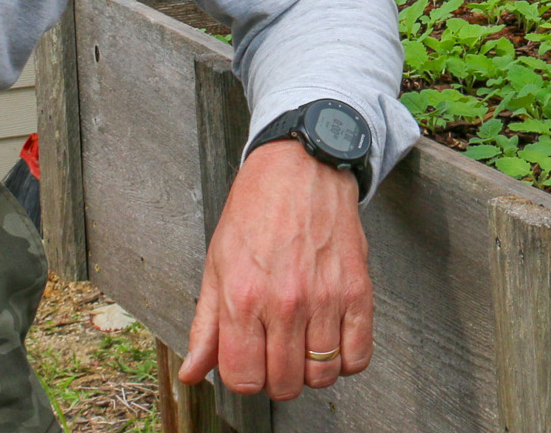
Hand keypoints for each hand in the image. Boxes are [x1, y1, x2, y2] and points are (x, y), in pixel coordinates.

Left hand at [178, 139, 370, 399]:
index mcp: (242, 298)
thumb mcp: (217, 263)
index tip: (247, 363)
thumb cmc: (256, 209)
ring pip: (321, 376)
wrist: (302, 166)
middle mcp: (284, 303)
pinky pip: (358, 356)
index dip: (243, 378)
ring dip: (310, 371)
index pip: (242, 378)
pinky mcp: (357, 291)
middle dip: (275, 379)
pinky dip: (345, 361)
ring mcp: (324, 299)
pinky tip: (331, 341)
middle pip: (283, 384)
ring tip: (303, 347)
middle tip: (275, 354)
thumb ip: (206, 325)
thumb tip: (193, 372)